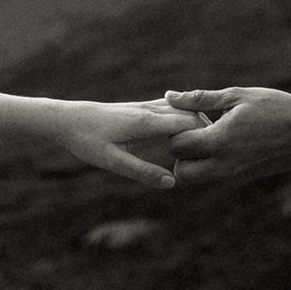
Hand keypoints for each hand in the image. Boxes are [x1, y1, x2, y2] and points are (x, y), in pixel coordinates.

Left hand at [50, 98, 206, 187]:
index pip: (187, 123)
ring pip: (181, 109)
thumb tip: (172, 182)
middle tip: (224, 148)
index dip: (206, 136)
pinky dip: (184, 117)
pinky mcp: (139, 108)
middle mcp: (148, 110)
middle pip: (189, 114)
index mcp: (145, 123)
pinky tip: (188, 130)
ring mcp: (144, 107)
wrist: (67, 118)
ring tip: (212, 141)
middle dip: (207, 129)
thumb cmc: (87, 141)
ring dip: (197, 122)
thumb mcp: (112, 162)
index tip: (219, 151)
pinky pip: (170, 108)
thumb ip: (142, 172)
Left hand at [164, 86, 290, 187]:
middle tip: (196, 131)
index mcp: (220, 141)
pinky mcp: (243, 178)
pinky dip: (211, 164)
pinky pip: (215, 177)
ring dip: (195, 161)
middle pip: (182, 172)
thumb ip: (201, 99)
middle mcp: (224, 164)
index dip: (178, 129)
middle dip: (181, 154)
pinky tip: (225, 142)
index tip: (193, 115)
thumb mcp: (238, 96)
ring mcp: (234, 175)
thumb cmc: (277, 108)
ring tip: (210, 136)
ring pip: (197, 179)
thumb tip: (169, 96)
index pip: (178, 146)